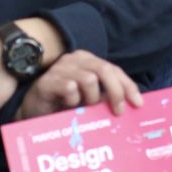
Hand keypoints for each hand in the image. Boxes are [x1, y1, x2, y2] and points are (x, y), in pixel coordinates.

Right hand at [16, 50, 143, 119]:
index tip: (138, 104)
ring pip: (89, 79)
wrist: (34, 111)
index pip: (114, 70)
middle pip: (105, 70)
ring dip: (91, 98)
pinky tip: (67, 107)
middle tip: (118, 112)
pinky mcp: (48, 81)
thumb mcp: (89, 101)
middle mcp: (76, 60)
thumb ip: (106, 98)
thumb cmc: (64, 105)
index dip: (128, 86)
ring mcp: (61, 68)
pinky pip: (70, 88)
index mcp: (89, 62)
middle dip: (116, 91)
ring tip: (84, 109)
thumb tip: (131, 107)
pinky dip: (73, 101)